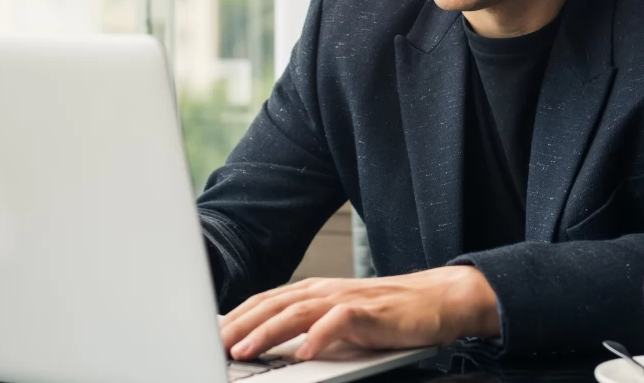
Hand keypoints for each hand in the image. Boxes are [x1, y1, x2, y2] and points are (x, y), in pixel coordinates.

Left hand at [219, 266, 499, 360]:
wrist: (435, 301)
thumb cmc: (386, 315)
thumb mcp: (337, 320)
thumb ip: (306, 328)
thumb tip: (266, 348)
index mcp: (312, 292)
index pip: (263, 303)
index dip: (234, 319)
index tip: (208, 337)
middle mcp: (322, 291)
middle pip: (271, 306)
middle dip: (239, 327)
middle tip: (212, 346)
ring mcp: (344, 299)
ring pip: (296, 313)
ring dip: (266, 333)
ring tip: (244, 351)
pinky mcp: (368, 312)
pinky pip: (338, 322)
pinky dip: (319, 337)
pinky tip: (305, 353)